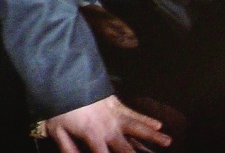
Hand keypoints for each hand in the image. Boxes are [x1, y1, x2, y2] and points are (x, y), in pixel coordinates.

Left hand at [43, 95, 170, 151]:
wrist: (67, 79)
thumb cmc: (60, 107)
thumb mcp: (57, 131)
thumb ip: (68, 148)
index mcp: (93, 134)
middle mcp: (109, 126)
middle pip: (125, 146)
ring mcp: (116, 115)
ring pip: (137, 127)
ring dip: (153, 135)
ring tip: (168, 142)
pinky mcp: (118, 105)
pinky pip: (135, 113)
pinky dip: (147, 119)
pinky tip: (159, 124)